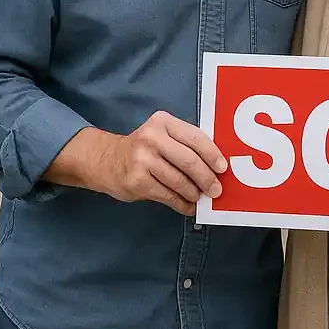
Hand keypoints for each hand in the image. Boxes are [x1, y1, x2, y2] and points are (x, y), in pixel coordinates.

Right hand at [50, 113, 226, 214]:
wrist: (106, 160)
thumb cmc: (143, 148)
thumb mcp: (162, 134)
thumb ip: (184, 143)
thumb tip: (215, 166)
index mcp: (163, 122)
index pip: (195, 137)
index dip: (213, 154)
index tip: (222, 168)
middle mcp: (152, 138)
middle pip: (189, 161)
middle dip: (207, 178)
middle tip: (216, 189)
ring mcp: (142, 160)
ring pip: (179, 181)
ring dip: (194, 193)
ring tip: (199, 197)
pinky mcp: (137, 181)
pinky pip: (167, 195)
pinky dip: (181, 203)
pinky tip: (187, 206)